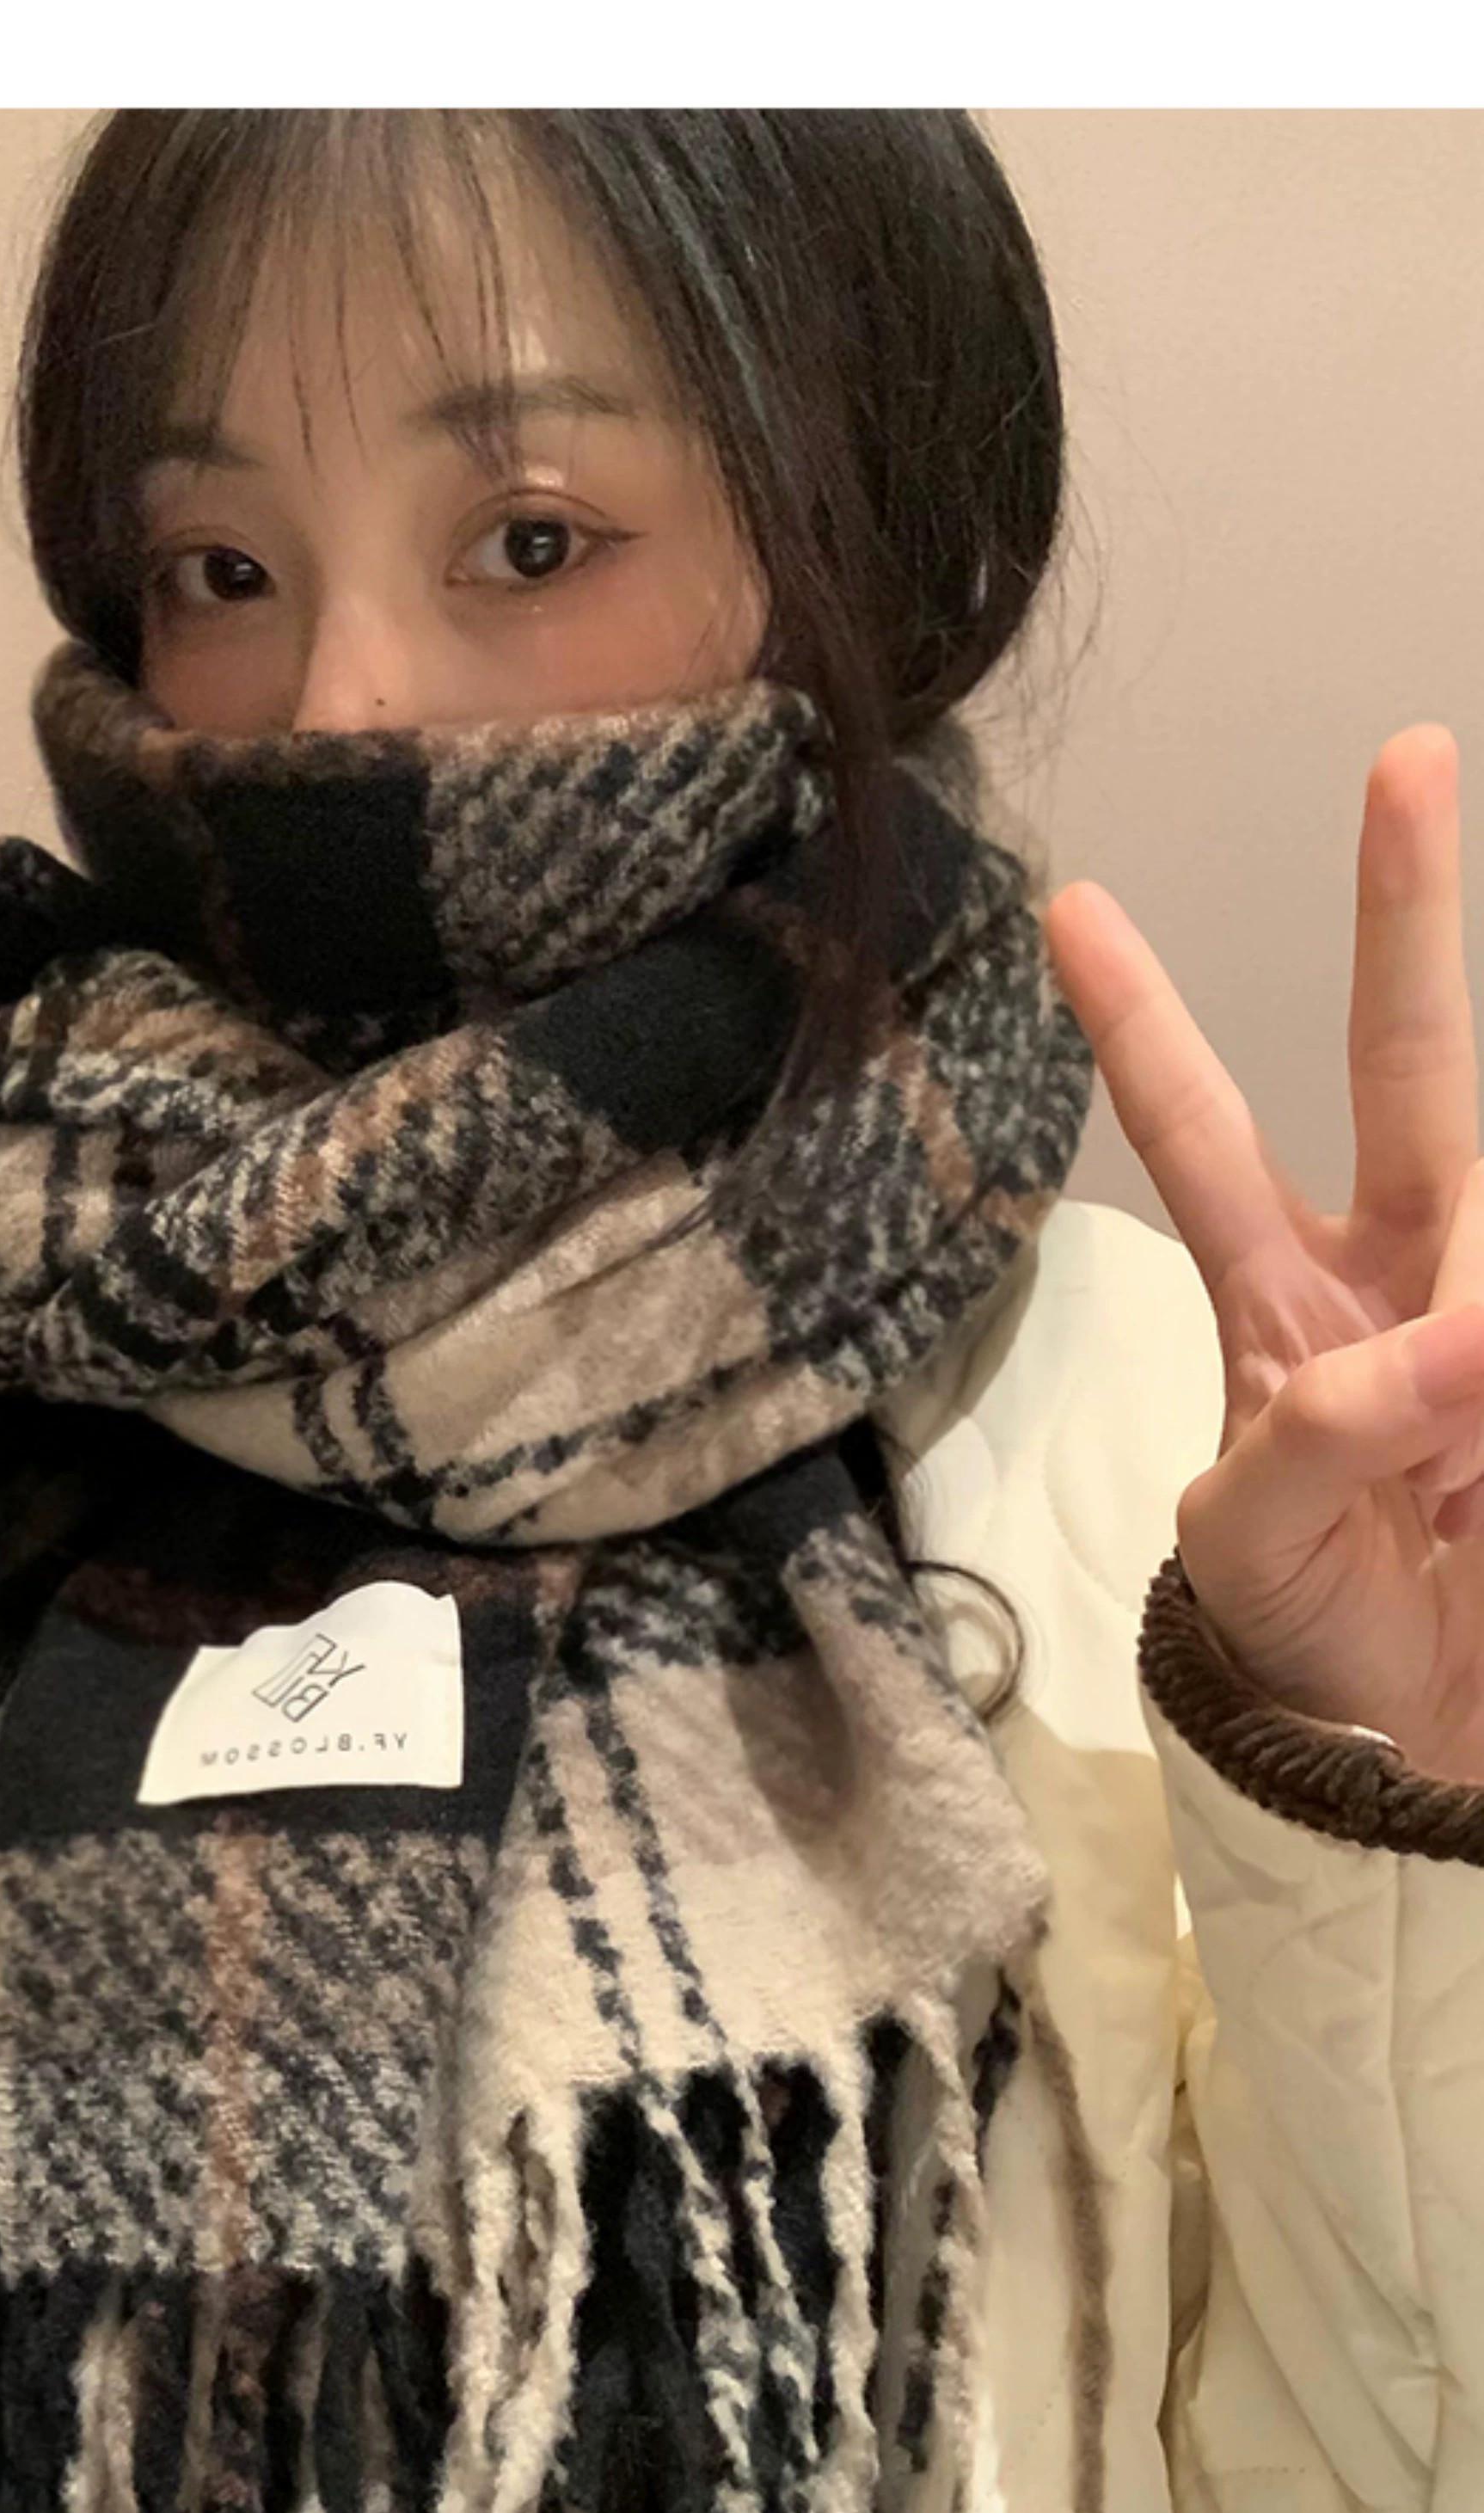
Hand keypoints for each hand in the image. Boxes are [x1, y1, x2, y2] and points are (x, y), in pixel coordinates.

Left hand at [1044, 725, 1483, 1782]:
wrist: (1413, 1754)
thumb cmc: (1301, 1640)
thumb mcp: (1252, 1546)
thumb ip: (1323, 1439)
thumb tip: (1448, 1344)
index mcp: (1285, 1307)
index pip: (1202, 1133)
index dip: (1142, 1024)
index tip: (1069, 903)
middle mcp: (1398, 1280)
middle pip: (1413, 1070)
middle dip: (1406, 920)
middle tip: (1408, 758)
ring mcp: (1483, 1325)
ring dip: (1459, 1314)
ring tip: (1442, 1482)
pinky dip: (1479, 1363)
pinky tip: (1464, 1458)